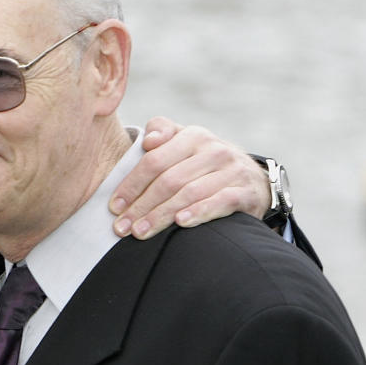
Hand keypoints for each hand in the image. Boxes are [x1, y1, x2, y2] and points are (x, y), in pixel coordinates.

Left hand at [109, 117, 268, 238]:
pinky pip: (220, 202)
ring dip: (161, 215)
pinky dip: (199, 212)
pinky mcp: (247, 192)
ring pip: (190, 193)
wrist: (251, 178)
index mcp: (193, 136)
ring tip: (141, 232)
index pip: (154, 161)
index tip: (114, 206)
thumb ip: (161, 133)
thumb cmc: (202, 163)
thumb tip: (148, 141)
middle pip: (169, 180)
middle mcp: (214, 150)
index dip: (131, 185)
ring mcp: (232, 170)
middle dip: (141, 206)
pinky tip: (180, 223)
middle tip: (122, 227)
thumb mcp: (182, 142)